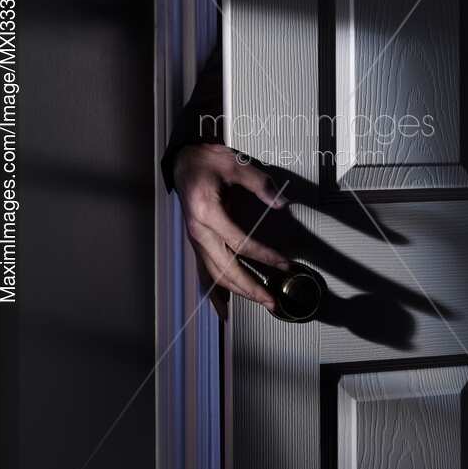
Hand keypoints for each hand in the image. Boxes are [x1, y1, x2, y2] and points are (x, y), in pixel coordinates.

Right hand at [173, 144, 289, 316]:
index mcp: (207, 213)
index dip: (263, 255)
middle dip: (250, 288)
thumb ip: (259, 184)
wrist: (184, 161)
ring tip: (260, 302)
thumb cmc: (206, 162)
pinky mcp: (198, 243)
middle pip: (225, 269)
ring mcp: (196, 240)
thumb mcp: (234, 164)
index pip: (239, 242)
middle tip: (272, 301)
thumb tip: (281, 202)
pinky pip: (206, 272)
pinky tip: (224, 308)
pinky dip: (216, 292)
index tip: (283, 262)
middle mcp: (198, 232)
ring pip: (215, 275)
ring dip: (238, 292)